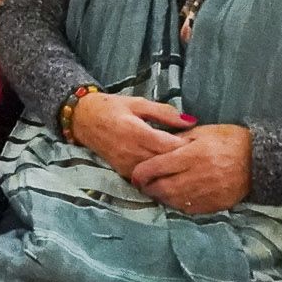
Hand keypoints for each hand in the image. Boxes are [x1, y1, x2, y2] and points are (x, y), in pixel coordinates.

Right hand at [68, 90, 195, 177]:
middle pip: (165, 162)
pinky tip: (168, 168)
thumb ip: (164, 113)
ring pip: (157, 173)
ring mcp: (126, 165)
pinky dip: (159, 174)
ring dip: (171, 169)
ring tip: (185, 162)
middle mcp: (131, 151)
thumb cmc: (112, 107)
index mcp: (136, 131)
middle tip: (197, 155)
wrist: (82, 119)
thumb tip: (191, 121)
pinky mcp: (123, 172)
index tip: (199, 143)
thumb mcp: (139, 103)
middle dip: (182, 159)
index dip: (187, 147)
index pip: (169, 146)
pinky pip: (146, 177)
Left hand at [129, 123, 251, 213]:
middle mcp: (198, 176)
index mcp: (193, 155)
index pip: (157, 167)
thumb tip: (156, 147)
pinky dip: (177, 204)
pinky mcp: (215, 205)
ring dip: (160, 197)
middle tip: (142, 185)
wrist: (261, 160)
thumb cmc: (230, 141)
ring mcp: (207, 193)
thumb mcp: (203, 132)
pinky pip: (188, 209)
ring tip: (156, 191)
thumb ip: (178, 139)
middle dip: (147, 188)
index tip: (134, 174)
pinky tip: (174, 197)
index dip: (140, 173)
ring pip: (173, 201)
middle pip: (162, 188)